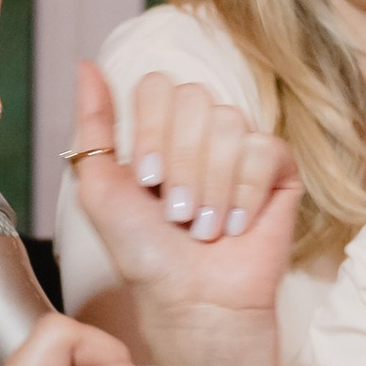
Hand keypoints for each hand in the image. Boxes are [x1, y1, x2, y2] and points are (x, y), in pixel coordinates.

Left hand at [64, 60, 298, 365]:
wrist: (192, 300)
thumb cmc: (145, 254)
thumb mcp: (100, 190)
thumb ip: (93, 126)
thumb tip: (85, 65)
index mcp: (160, 128)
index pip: (157, 86)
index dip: (151, 132)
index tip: (147, 182)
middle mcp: (202, 130)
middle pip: (193, 99)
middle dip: (179, 164)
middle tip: (176, 213)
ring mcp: (242, 146)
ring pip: (228, 123)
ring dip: (210, 186)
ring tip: (204, 227)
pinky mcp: (279, 169)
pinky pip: (264, 149)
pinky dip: (244, 194)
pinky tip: (236, 226)